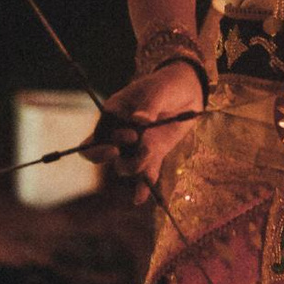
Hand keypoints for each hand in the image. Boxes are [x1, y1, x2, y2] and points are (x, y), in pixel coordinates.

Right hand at [88, 62, 202, 199]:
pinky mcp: (154, 153)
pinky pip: (146, 173)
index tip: (125, 139)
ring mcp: (136, 145)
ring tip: (149, 151)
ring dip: (134, 165)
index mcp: (113, 114)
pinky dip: (143, 187)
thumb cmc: (167, 84)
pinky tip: (140, 199)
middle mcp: (120, 132)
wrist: (188, 90)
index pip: (95, 136)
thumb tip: (140, 121)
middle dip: (109, 157)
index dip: (102, 144)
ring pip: (124, 166)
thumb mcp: (158, 91)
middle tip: (123, 150)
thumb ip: (148, 106)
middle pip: (103, 155)